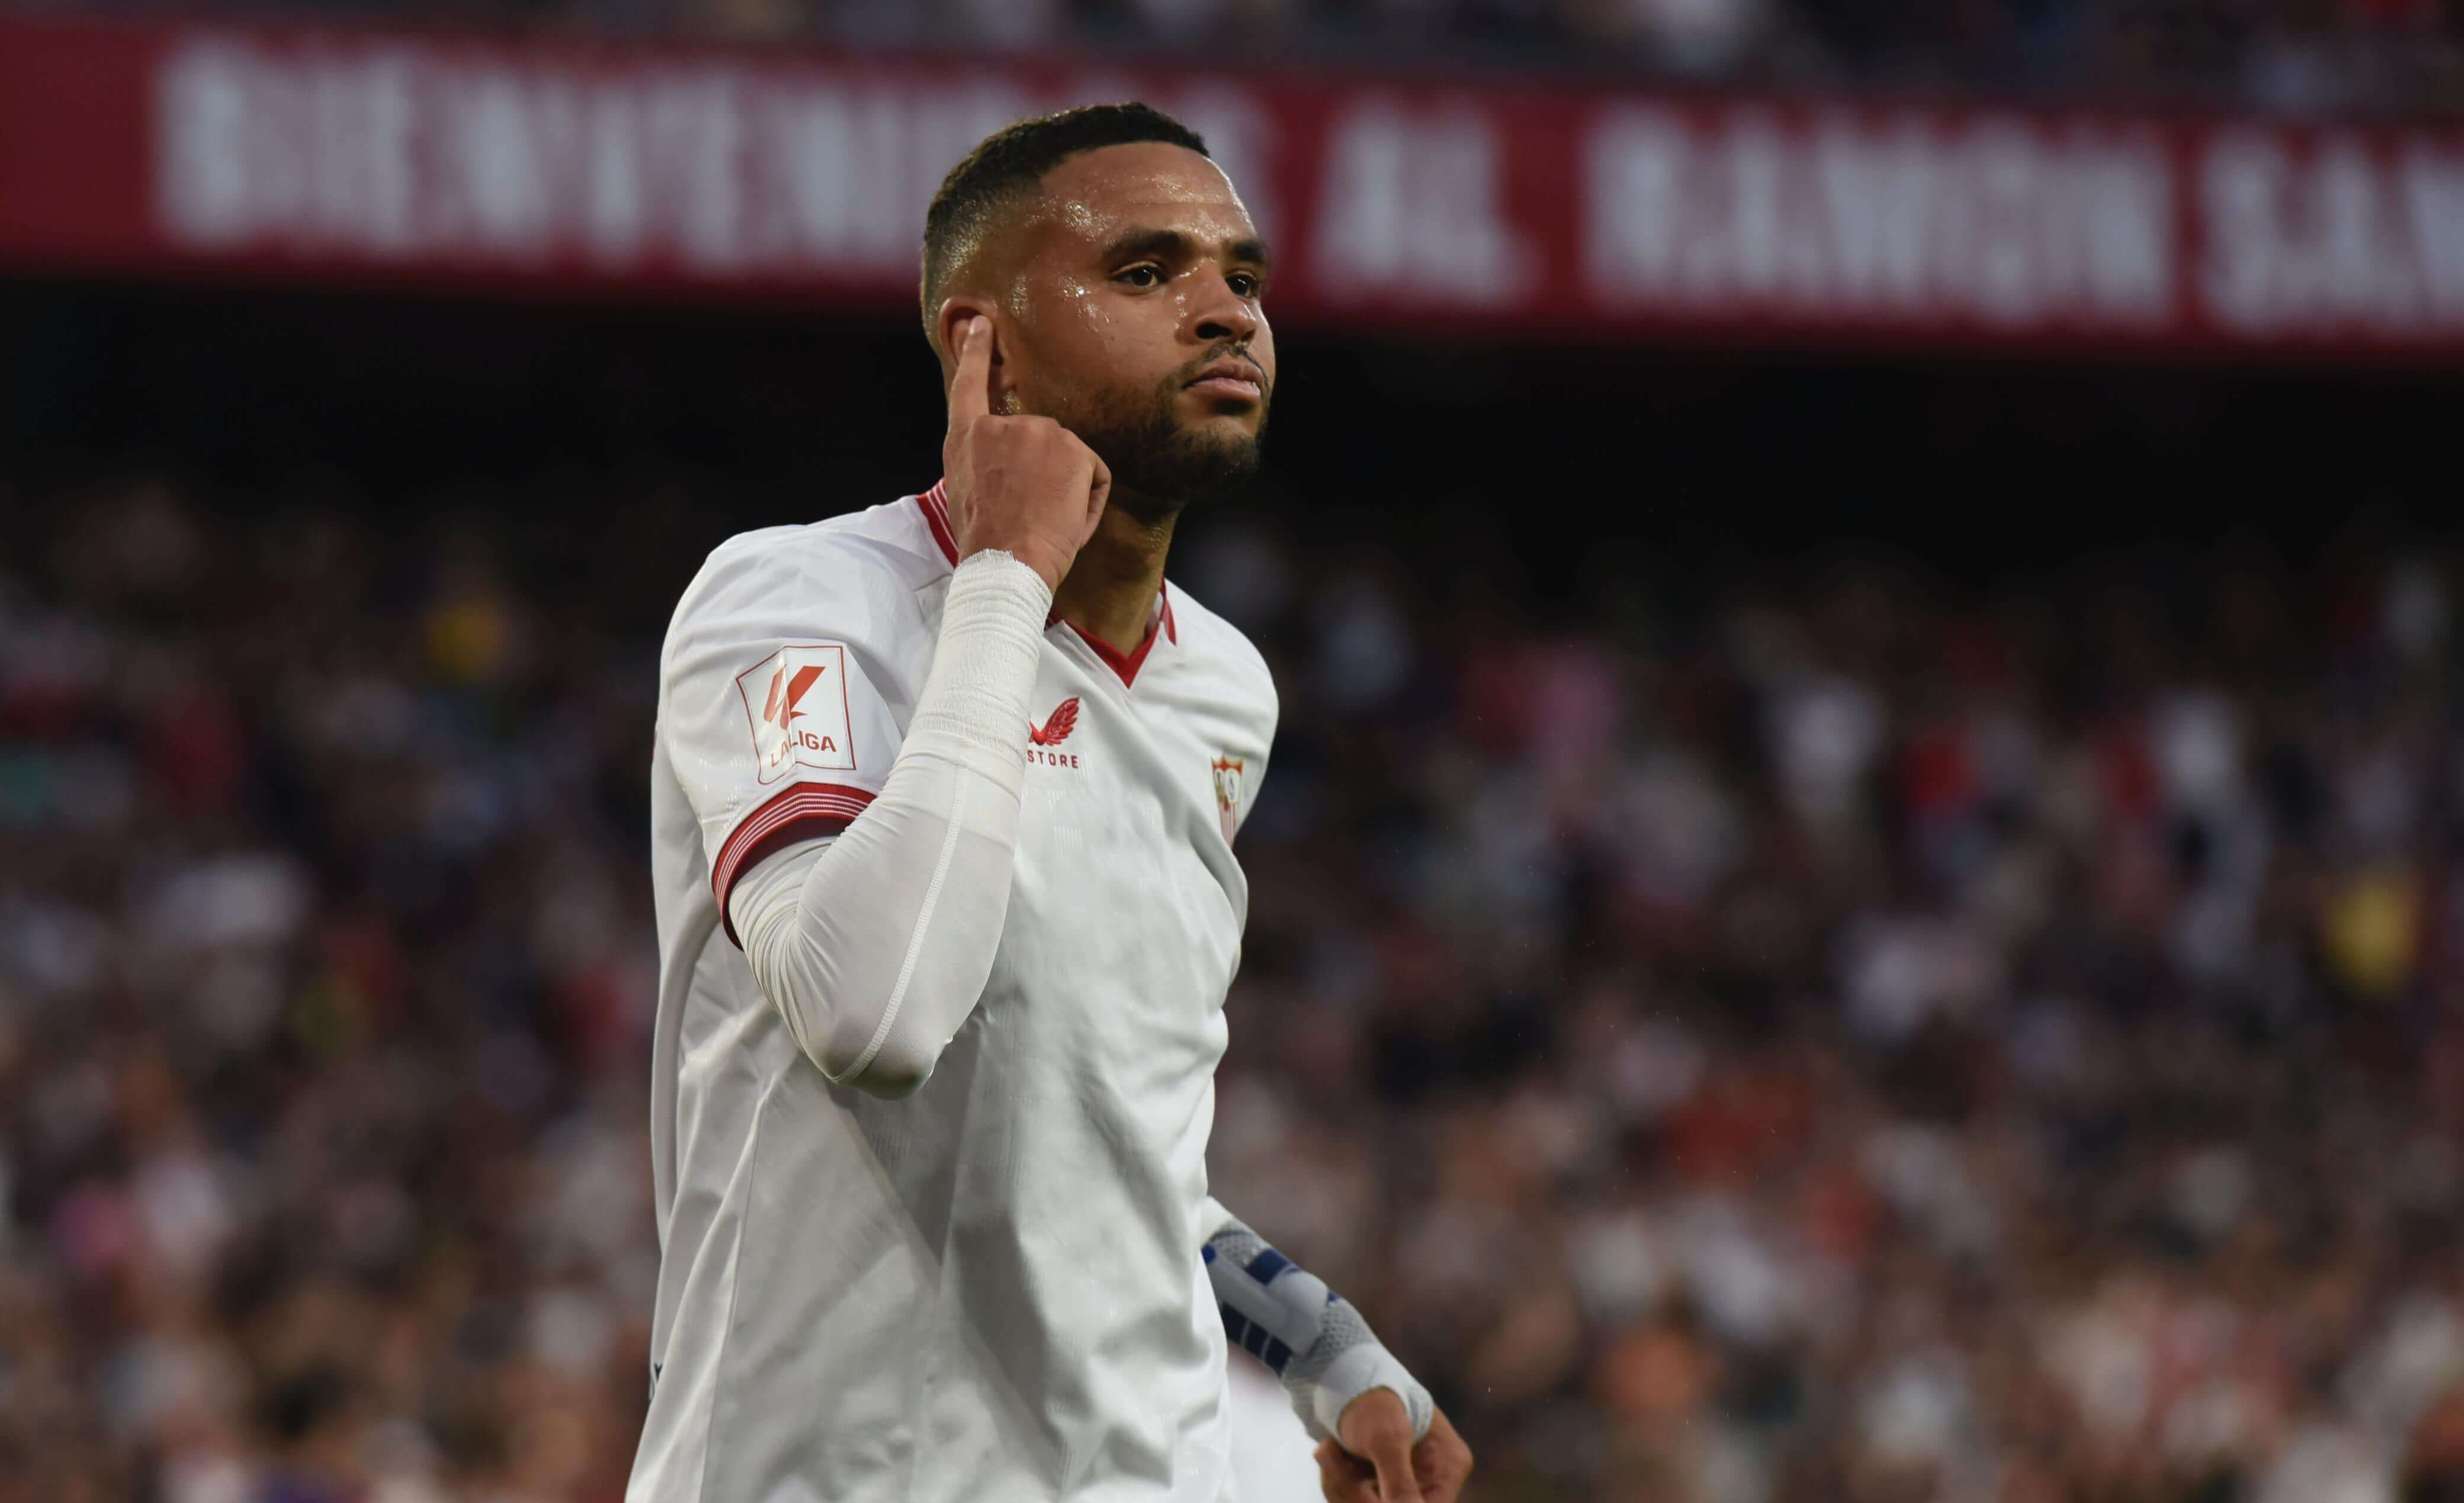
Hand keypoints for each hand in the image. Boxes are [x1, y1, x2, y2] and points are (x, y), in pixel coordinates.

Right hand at [940, 316, 1108, 591]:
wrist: (1005, 563)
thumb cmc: (987, 544)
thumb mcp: (967, 492)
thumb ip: (984, 460)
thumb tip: (1007, 455)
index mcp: (966, 439)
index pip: (970, 384)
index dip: (977, 352)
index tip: (982, 325)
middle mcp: (1001, 425)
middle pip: (1038, 439)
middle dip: (1043, 475)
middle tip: (1028, 515)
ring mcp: (1038, 432)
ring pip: (1068, 459)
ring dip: (1066, 491)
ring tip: (1044, 522)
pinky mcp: (1073, 448)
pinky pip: (1094, 477)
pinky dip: (1089, 503)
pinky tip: (1067, 522)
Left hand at [1314, 1391, 1472, 1502]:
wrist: (1340, 1371)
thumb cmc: (1369, 1397)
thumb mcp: (1386, 1440)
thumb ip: (1401, 1484)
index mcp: (1448, 1466)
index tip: (1366, 1491)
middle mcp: (1430, 1477)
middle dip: (1356, 1493)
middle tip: (1329, 1455)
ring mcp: (1402, 1480)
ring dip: (1341, 1485)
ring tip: (1327, 1449)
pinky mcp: (1377, 1481)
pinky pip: (1354, 1499)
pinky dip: (1337, 1481)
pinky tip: (1329, 1453)